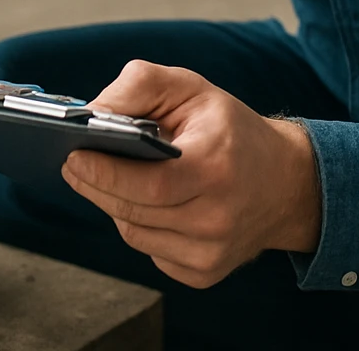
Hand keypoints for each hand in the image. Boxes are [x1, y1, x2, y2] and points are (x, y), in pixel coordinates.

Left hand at [61, 60, 322, 288]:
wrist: (285, 182)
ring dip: (115, 204)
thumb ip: (140, 85)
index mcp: (217, 168)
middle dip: (96, 185)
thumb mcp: (190, 87)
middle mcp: (217, 218)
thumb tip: (93, 112)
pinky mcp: (205, 273)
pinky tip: (147, 202)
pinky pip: (150, 250)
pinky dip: (139, 225)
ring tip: (110, 177)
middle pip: (134, 210)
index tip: (73, 156)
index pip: (148, 184)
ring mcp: (212, 253)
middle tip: (73, 163)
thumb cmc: (230, 129)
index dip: (105, 172)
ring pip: (134, 233)